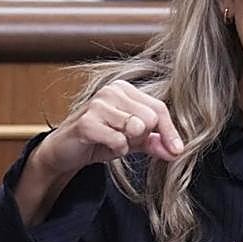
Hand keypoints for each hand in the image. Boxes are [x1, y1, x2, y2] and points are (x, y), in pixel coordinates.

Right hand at [15, 81, 183, 225]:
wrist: (65, 152)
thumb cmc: (99, 140)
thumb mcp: (132, 141)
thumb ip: (155, 142)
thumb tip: (176, 151)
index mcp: (124, 89)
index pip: (159, 108)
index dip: (170, 131)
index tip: (177, 151)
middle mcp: (111, 90)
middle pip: (150, 118)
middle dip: (142, 137)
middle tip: (125, 140)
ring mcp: (98, 104)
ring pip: (136, 128)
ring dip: (128, 143)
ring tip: (113, 141)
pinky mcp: (87, 122)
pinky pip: (119, 140)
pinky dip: (116, 149)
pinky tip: (104, 146)